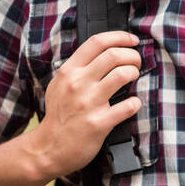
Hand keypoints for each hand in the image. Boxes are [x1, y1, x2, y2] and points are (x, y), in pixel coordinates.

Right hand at [27, 31, 141, 181]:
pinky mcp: (99, 122)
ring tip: (133, 78)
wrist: (49, 148)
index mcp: (68, 71)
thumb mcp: (58, 85)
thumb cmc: (58, 116)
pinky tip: (131, 104)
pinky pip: (128, 106)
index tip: (131, 40)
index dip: (119, 37)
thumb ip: (76, 70)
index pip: (96, 42)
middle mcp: (78, 83)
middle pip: (114, 55)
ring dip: (134, 73)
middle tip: (136, 62)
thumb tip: (102, 54)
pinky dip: (135, 102)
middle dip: (132, 56)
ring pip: (123, 74)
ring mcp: (88, 103)